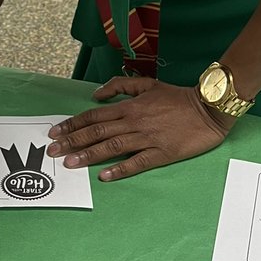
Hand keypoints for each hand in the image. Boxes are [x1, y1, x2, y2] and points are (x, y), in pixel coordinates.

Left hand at [47, 77, 231, 181]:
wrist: (208, 108)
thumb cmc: (177, 96)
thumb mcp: (147, 84)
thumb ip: (120, 86)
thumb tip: (96, 94)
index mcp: (129, 107)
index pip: (94, 116)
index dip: (73, 124)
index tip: (55, 133)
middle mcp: (133, 122)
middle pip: (97, 131)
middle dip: (72, 141)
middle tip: (52, 151)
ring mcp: (147, 138)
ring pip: (112, 146)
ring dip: (89, 155)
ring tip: (70, 163)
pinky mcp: (161, 153)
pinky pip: (137, 162)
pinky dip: (120, 169)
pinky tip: (105, 176)